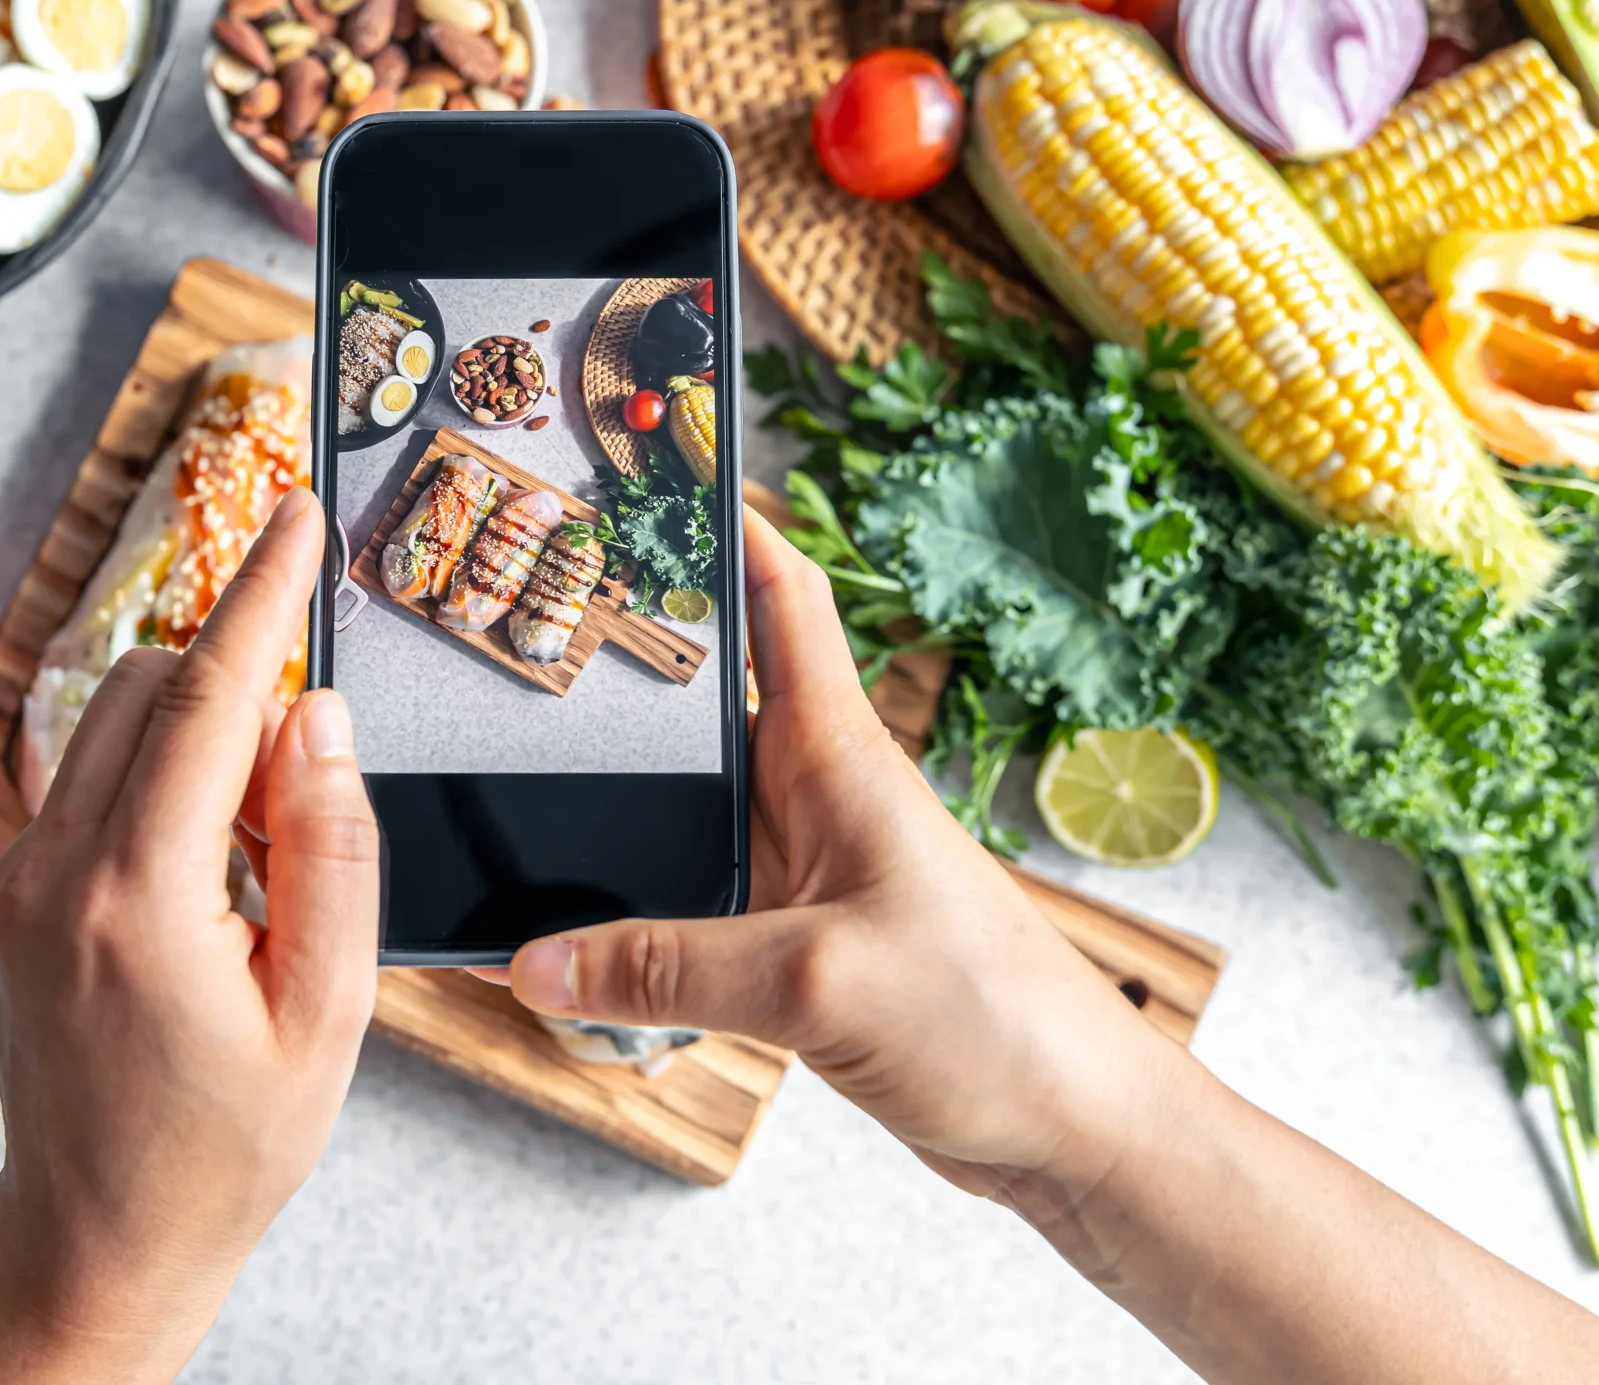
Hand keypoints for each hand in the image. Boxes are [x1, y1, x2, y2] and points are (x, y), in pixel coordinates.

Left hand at [0, 489, 377, 1384]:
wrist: (98, 1234)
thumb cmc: (220, 1148)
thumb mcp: (327, 1012)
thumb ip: (334, 847)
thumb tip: (319, 717)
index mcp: (139, 900)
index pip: (209, 699)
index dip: (262, 594)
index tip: (296, 517)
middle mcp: (55, 871)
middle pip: (154, 687)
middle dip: (243, 698)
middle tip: (305, 819)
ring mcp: (18, 877)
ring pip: (119, 723)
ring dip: (203, 745)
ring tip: (257, 877)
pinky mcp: (11, 889)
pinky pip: (96, 778)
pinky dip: (164, 788)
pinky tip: (207, 891)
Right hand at [506, 506, 1177, 1210]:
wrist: (1074, 1128)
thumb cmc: (997, 1025)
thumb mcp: (814, 986)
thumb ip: (666, 968)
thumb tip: (537, 959)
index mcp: (840, 760)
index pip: (782, 601)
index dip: (726, 524)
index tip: (659, 471)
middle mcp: (820, 800)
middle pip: (709, 704)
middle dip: (631, 659)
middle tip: (538, 615)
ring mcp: (810, 873)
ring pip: (691, 813)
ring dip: (623, 802)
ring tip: (525, 776)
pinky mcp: (803, 946)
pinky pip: (698, 907)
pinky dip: (637, 914)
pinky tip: (578, 936)